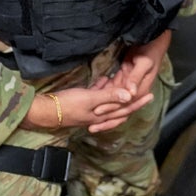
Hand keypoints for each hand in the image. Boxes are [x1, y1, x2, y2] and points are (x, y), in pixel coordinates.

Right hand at [23, 78, 154, 134]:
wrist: (45, 110)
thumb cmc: (68, 104)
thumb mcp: (91, 99)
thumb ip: (110, 96)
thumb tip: (130, 95)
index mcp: (103, 115)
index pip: (125, 108)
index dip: (138, 102)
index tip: (150, 95)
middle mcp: (98, 115)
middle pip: (119, 107)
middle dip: (132, 99)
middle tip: (145, 92)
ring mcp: (90, 110)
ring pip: (108, 102)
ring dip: (117, 93)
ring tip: (126, 83)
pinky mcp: (81, 104)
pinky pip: (96, 97)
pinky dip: (102, 89)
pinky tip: (103, 80)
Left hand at [90, 32, 170, 132]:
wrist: (154, 40)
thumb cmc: (150, 51)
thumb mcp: (144, 63)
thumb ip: (136, 77)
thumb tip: (131, 94)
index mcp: (141, 89)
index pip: (124, 103)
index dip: (110, 107)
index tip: (97, 111)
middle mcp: (135, 90)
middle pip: (118, 105)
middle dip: (105, 113)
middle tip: (91, 123)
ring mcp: (129, 85)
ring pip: (114, 98)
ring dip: (103, 103)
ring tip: (88, 109)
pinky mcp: (125, 78)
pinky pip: (113, 88)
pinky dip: (104, 90)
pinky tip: (94, 90)